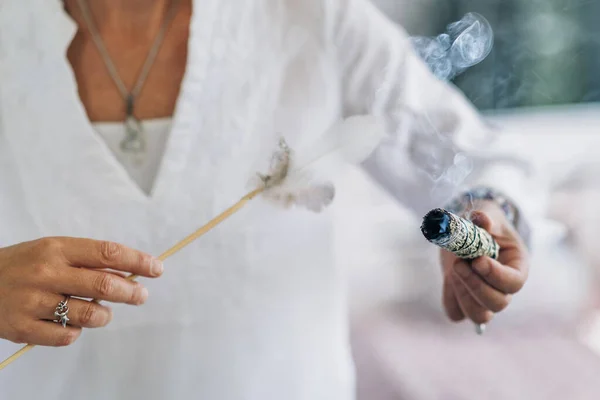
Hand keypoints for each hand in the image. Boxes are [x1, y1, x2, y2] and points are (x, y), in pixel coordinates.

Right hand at [0, 237, 162, 346]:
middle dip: (131, 292)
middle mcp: (46, 273)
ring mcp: (33, 302)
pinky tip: (72, 324)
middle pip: (104, 284)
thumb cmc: (22, 266)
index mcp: (56, 249)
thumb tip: (129, 272)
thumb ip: (87, 260)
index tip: (156, 268)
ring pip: (89, 313)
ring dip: (105, 315)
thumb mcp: (51, 251)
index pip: (107, 252)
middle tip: (141, 295)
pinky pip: (67, 336)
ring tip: (103, 313)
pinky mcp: (22, 328)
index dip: (137, 261)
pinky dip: (77, 332)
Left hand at [441, 201, 528, 324]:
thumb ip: (484, 218)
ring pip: (479, 316)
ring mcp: (484, 298)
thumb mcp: (486, 216)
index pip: (514, 282)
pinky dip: (450, 300)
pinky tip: (448, 279)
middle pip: (498, 304)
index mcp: (517, 266)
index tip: (477, 260)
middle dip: (475, 285)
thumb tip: (481, 219)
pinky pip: (456, 314)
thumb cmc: (483, 224)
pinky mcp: (464, 300)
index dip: (495, 275)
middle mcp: (503, 287)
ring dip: (462, 295)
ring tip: (453, 270)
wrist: (469, 232)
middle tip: (458, 263)